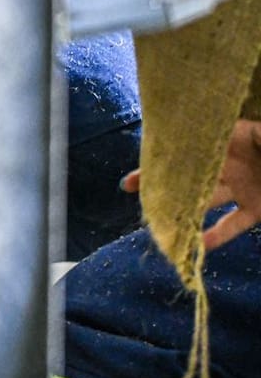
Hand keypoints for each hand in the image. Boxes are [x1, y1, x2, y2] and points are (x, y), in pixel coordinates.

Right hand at [123, 119, 260, 252]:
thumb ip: (255, 132)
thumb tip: (233, 129)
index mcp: (234, 138)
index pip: (192, 140)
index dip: (167, 146)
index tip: (142, 153)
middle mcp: (232, 162)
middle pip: (190, 169)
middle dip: (162, 176)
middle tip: (129, 186)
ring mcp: (243, 187)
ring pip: (205, 199)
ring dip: (183, 207)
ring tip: (157, 219)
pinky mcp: (256, 209)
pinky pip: (231, 224)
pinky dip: (214, 237)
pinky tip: (196, 248)